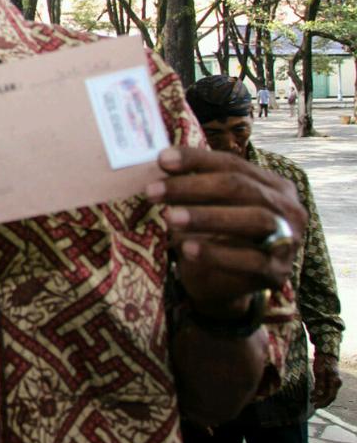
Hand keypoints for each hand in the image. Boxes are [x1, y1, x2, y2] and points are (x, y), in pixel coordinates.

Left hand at [148, 147, 303, 318]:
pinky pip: (251, 260)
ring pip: (254, 219)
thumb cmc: (215, 233)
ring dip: (207, 217)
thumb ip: (194, 182)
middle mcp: (288, 209)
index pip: (233, 164)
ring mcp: (289, 241)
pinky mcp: (277, 272)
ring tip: (168, 218)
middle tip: (153, 191)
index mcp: (273, 185)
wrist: (223, 283)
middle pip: (241, 188)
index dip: (197, 160)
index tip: (161, 160)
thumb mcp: (206, 204)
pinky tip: (187, 249)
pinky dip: (217, 253)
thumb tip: (163, 160)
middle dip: (193, 187)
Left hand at [313, 353, 341, 407]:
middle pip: (330, 396)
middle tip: (312, 404)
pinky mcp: (328, 380)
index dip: (324, 402)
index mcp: (335, 382)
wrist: (325, 354)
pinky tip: (312, 394)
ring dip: (319, 397)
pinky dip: (319, 392)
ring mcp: (333, 382)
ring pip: (327, 393)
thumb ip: (320, 383)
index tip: (316, 406)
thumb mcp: (320, 372)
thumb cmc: (323, 361)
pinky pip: (324, 389)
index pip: (331, 396)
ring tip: (311, 400)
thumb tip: (319, 394)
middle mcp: (336, 383)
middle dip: (321, 401)